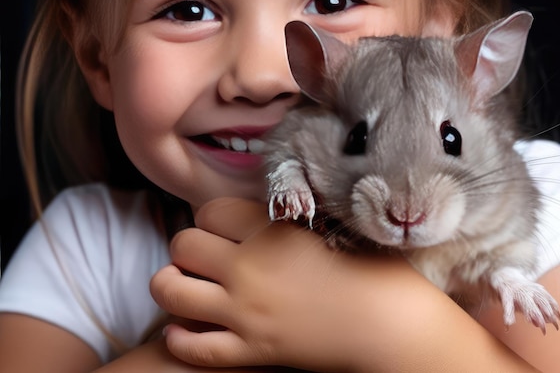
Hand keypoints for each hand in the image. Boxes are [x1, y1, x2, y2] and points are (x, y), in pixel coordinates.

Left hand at [150, 197, 438, 371]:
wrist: (388, 321)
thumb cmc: (367, 268)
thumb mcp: (325, 227)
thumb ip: (283, 221)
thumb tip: (253, 217)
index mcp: (270, 232)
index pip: (209, 210)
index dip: (210, 217)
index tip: (220, 226)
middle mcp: (249, 268)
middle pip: (184, 244)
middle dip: (186, 247)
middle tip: (201, 255)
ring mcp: (246, 311)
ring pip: (173, 292)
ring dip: (170, 284)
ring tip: (182, 284)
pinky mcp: (252, 350)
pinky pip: (195, 348)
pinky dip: (181, 338)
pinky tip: (182, 329)